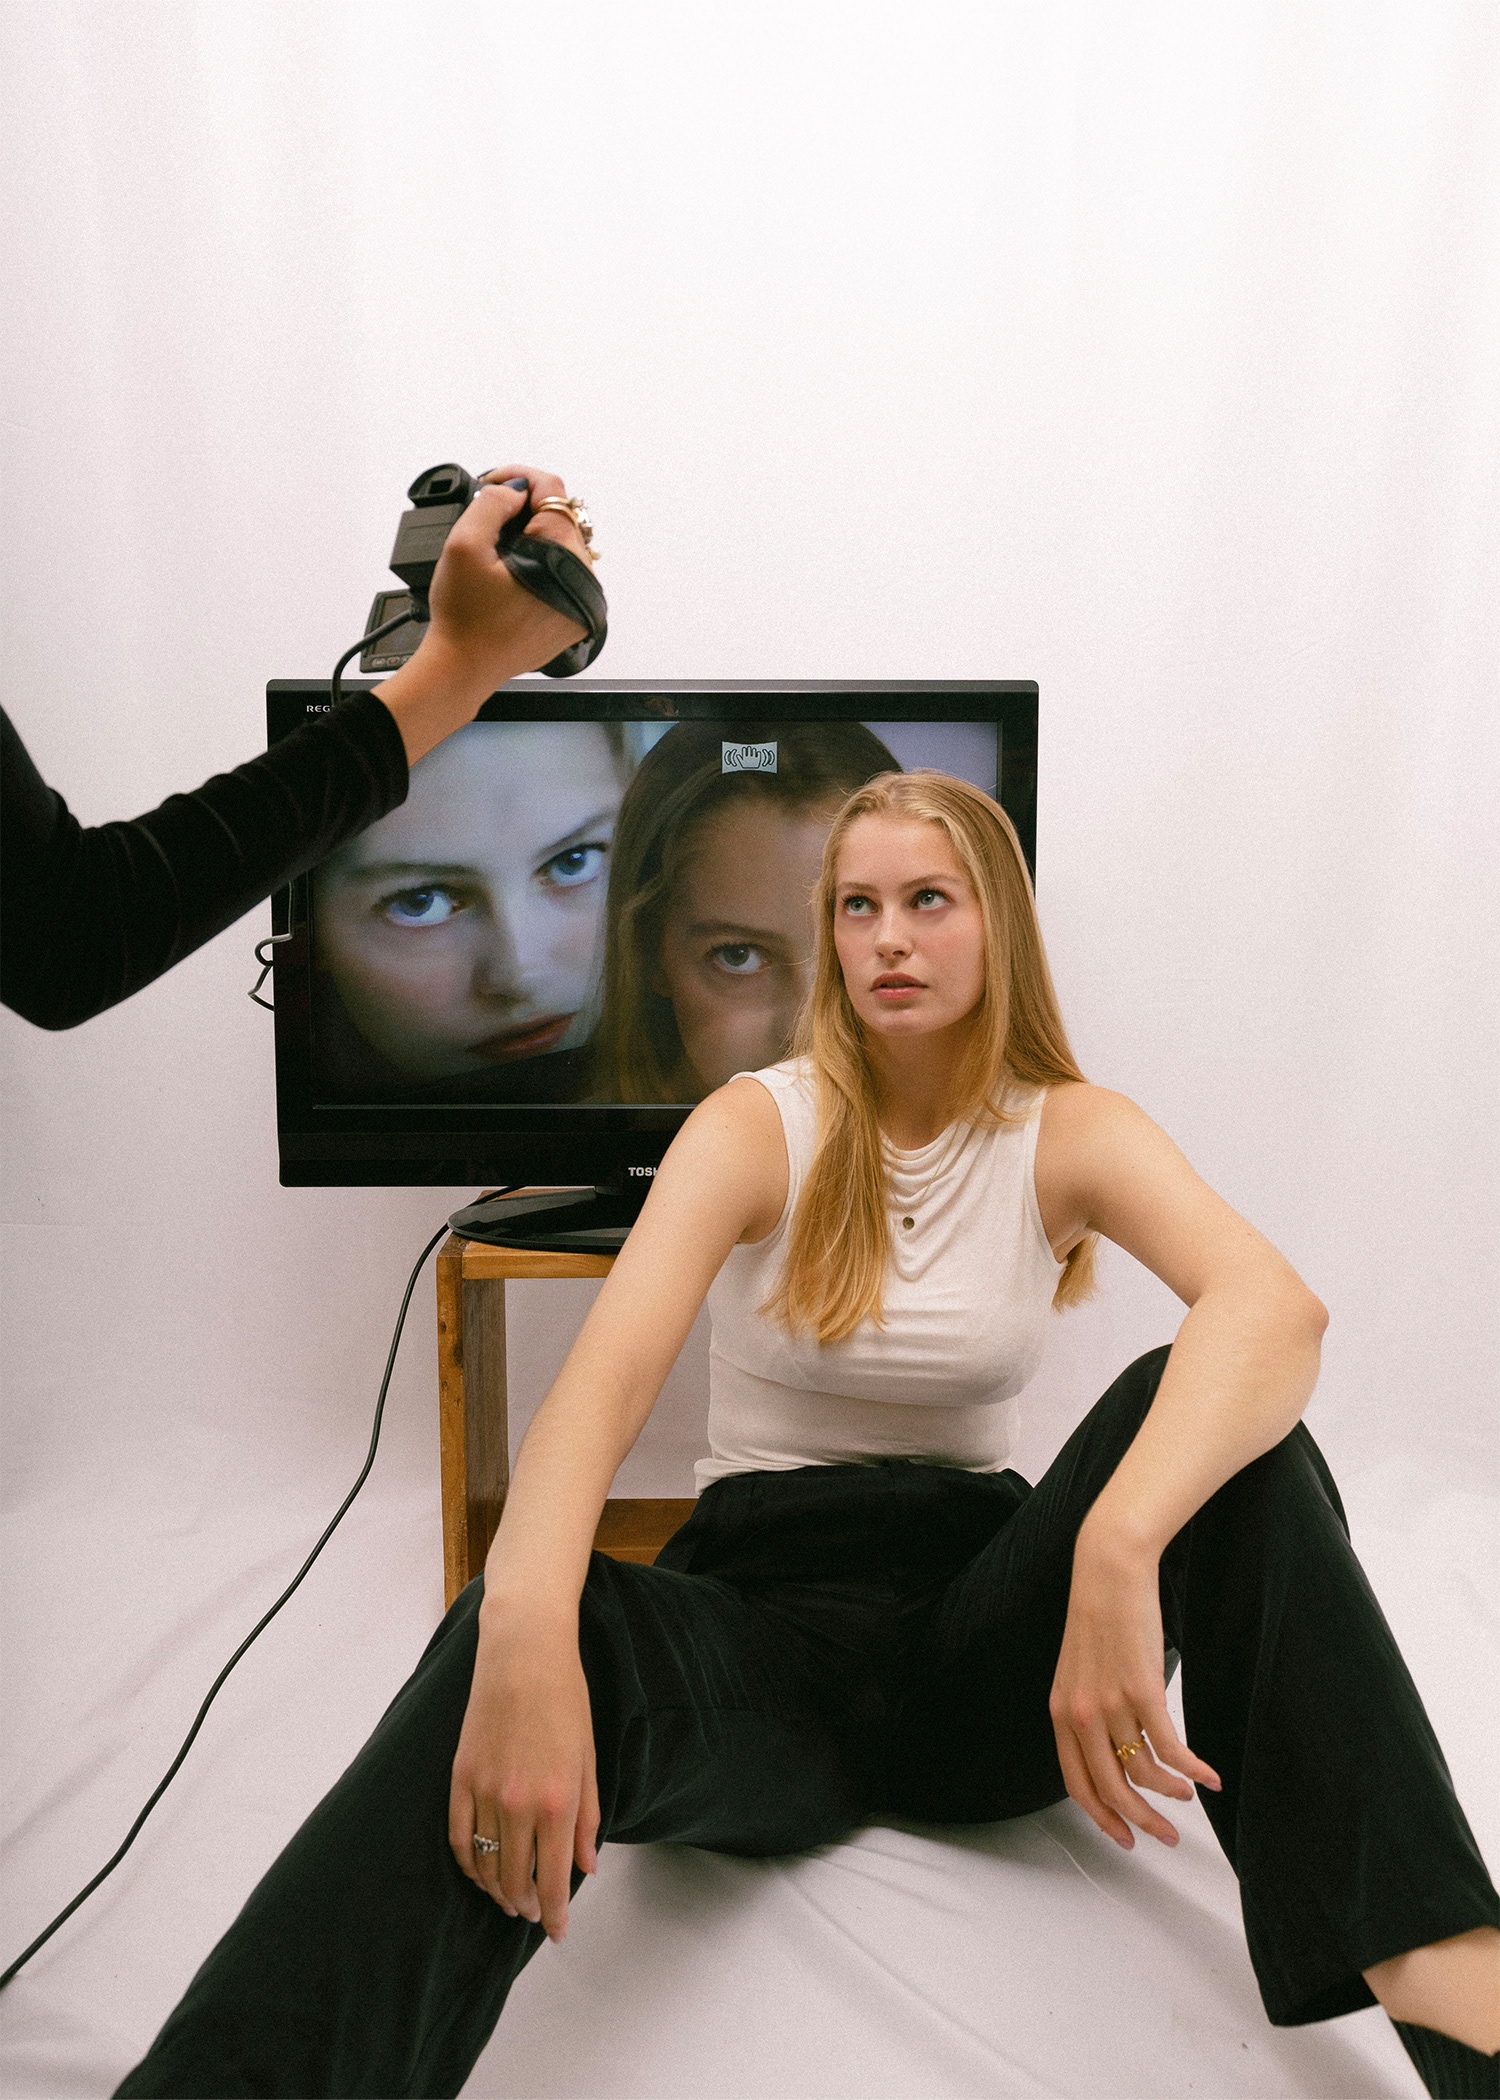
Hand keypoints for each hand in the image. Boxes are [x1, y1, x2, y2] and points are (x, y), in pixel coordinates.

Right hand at [424, 463, 587, 683]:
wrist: (464, 668)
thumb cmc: (463, 617)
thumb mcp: (464, 544)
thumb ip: (493, 503)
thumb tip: (516, 488)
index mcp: (561, 558)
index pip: (554, 492)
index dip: (519, 478)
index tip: (493, 483)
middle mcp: (582, 580)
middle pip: (562, 516)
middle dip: (525, 509)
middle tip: (490, 518)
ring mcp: (582, 601)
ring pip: (564, 543)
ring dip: (534, 535)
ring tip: (500, 548)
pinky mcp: (575, 616)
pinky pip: (564, 572)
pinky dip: (541, 562)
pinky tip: (513, 571)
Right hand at [448, 1610, 599, 1940]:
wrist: (524, 1653)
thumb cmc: (566, 1699)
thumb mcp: (589, 1759)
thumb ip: (588, 1818)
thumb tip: (586, 1867)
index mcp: (558, 1801)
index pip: (554, 1880)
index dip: (555, 1914)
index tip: (557, 1933)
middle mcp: (519, 1803)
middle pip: (516, 1880)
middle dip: (527, 1907)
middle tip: (535, 1915)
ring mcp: (484, 1791)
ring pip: (485, 1864)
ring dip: (497, 1890)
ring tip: (510, 1898)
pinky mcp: (460, 1777)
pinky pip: (459, 1837)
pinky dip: (468, 1863)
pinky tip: (480, 1871)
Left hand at [1047, 1523, 1220, 1850]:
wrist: (1108, 1570)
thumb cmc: (1101, 1615)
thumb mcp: (1080, 1670)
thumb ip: (1090, 1710)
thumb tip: (1117, 1750)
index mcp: (1060, 1711)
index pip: (1077, 1782)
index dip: (1102, 1816)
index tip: (1124, 1837)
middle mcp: (1080, 1714)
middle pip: (1110, 1788)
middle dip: (1140, 1820)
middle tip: (1165, 1836)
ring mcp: (1110, 1704)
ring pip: (1143, 1772)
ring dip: (1171, 1793)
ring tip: (1189, 1796)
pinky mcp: (1141, 1690)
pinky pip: (1170, 1748)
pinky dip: (1192, 1769)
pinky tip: (1208, 1776)